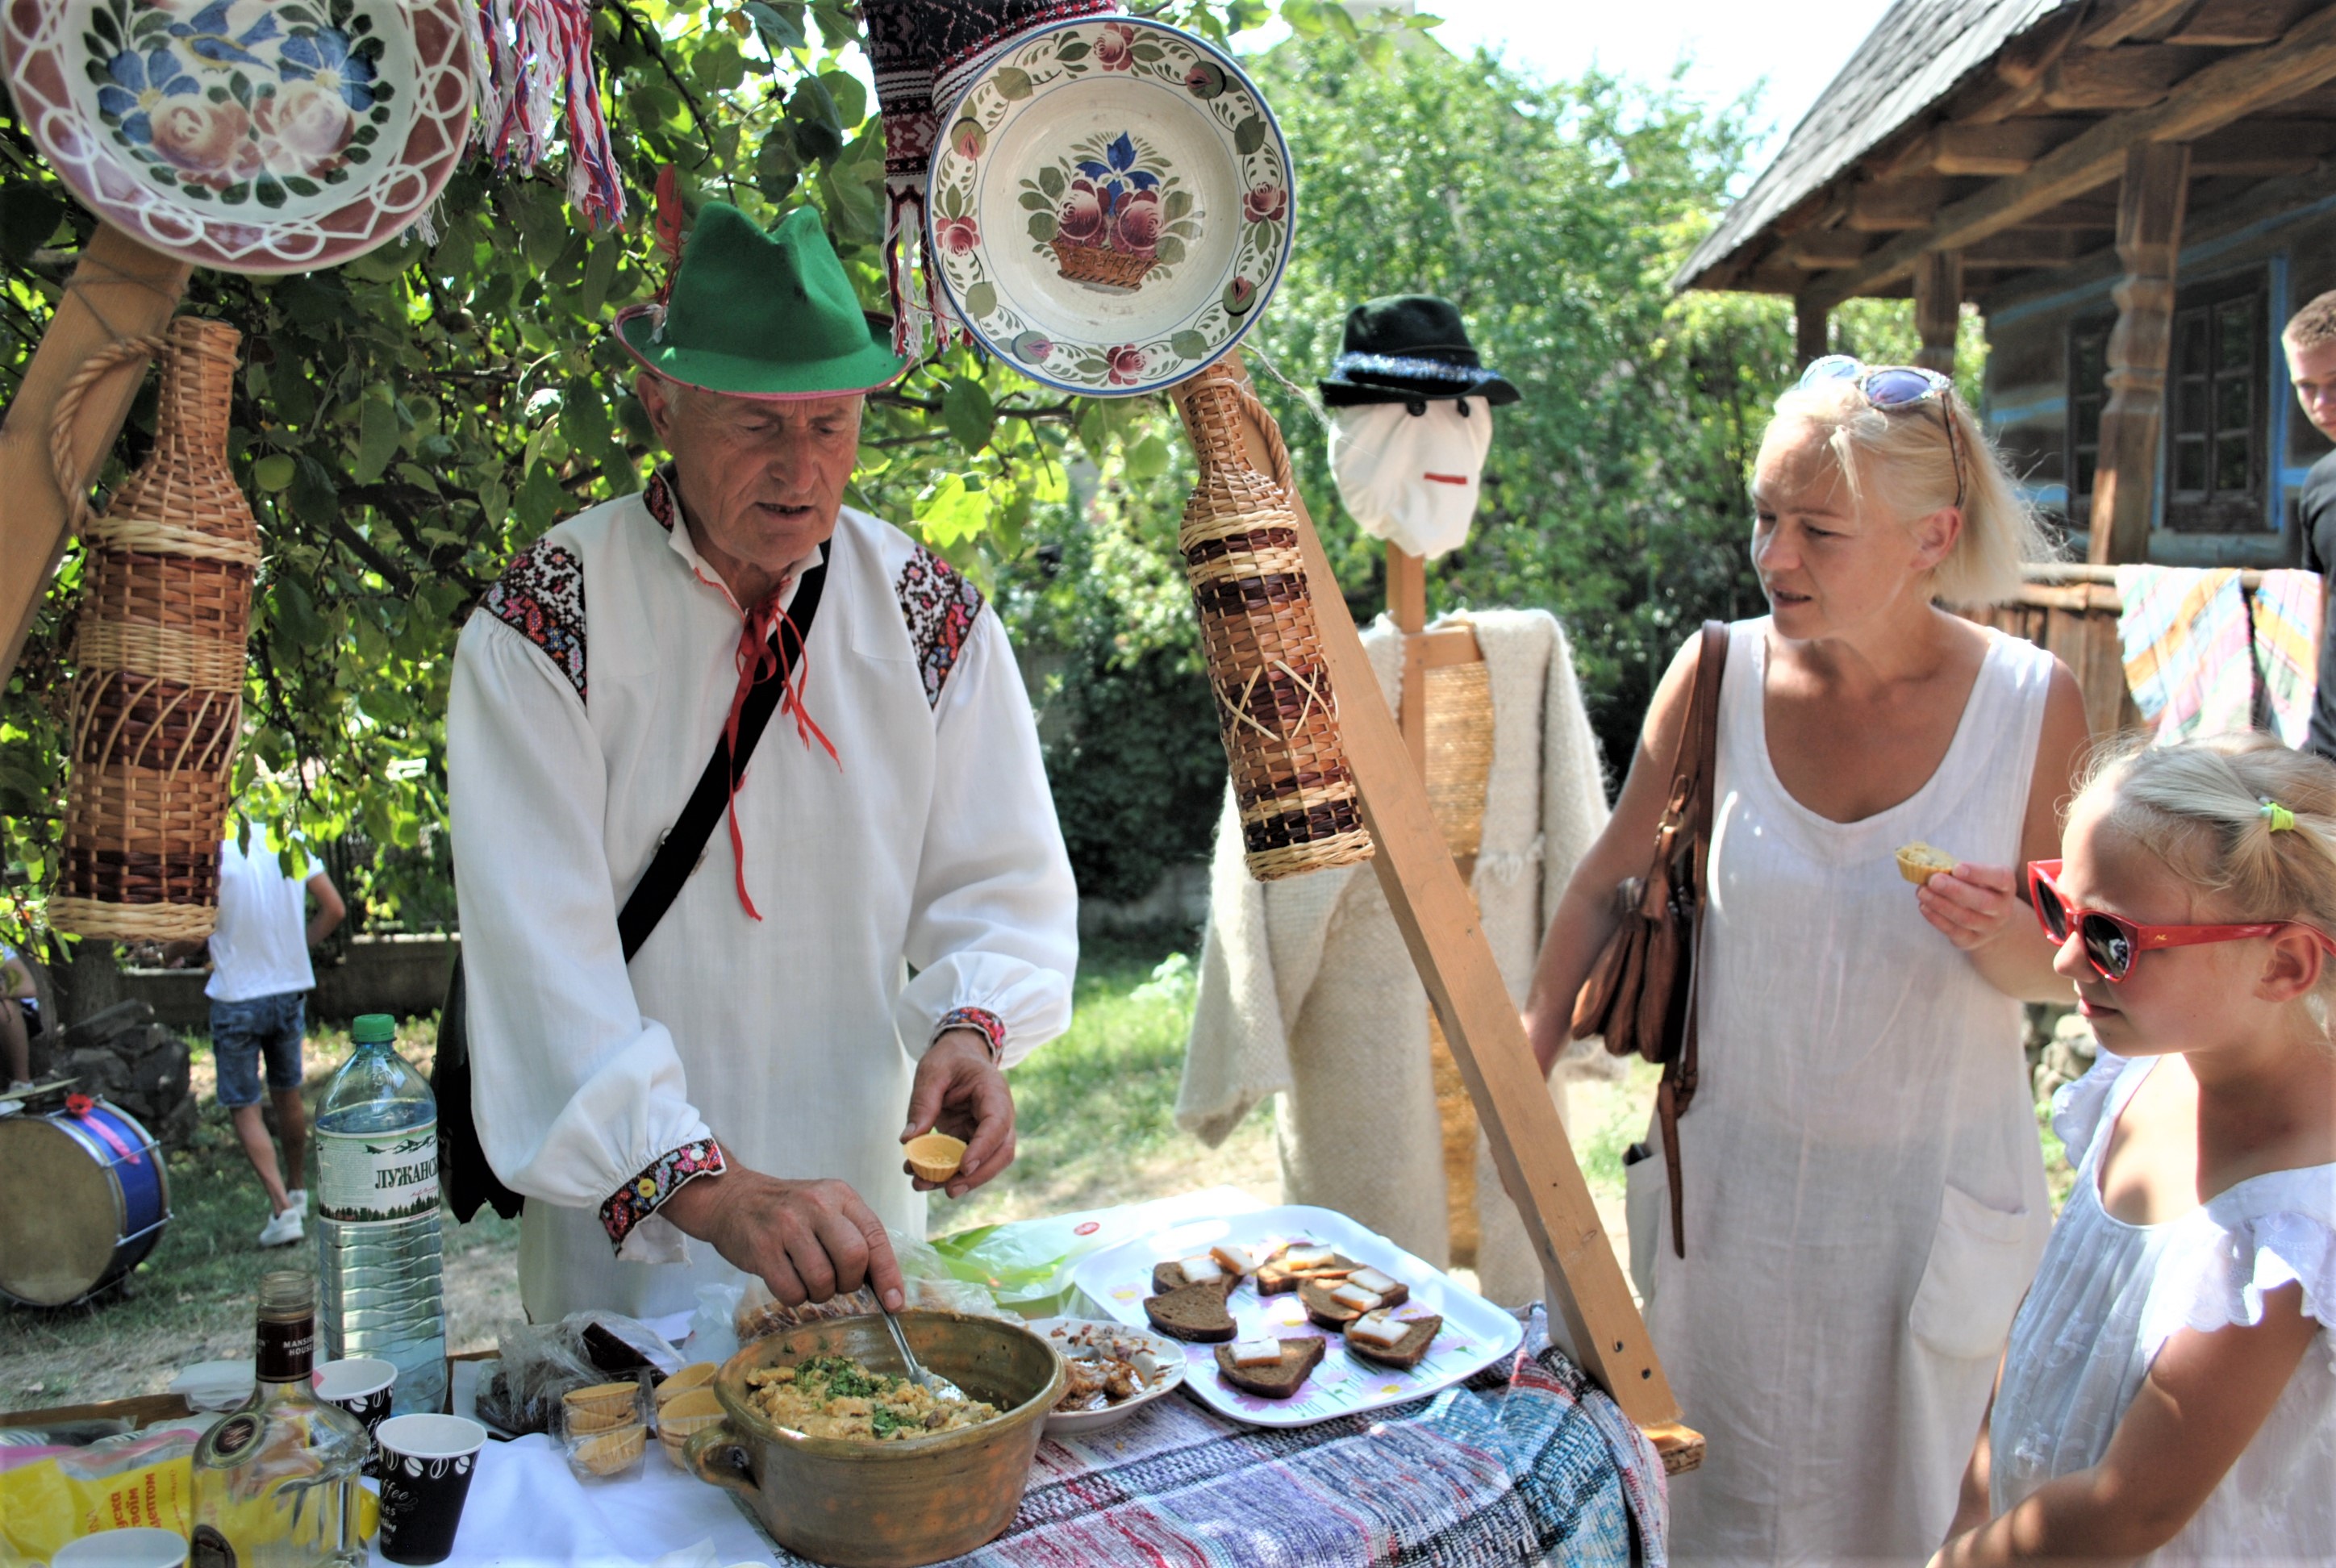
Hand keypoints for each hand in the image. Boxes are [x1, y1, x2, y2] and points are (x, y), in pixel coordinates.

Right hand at [658, 1167, 903, 1310]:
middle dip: (849, 1283)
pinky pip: (791, 1291)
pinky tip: (788, 1281)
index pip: (875, 1237)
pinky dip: (795, 1297)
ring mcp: (788, 1226)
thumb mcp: (827, 1208)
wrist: (733, 1199)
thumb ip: (854, 1236)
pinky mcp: (762, 1249)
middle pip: (853, 1259)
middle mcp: (817, 1206)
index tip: (895, 1303)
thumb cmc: (789, 1211)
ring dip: (820, 1293)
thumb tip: (885, 1287)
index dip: (888, 1275)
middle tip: (836, 1283)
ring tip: (808, 1280)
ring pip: (823, 1280)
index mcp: (841, 1195)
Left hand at [901, 1029, 1014, 1199]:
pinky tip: (922, 1178)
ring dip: (960, 1181)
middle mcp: (1000, 1114)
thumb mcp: (931, 1072)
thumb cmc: (949, 1060)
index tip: (964, 1166)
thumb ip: (923, 1104)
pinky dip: (948, 1174)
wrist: (959, 1056)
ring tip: (925, 1186)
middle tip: (949, 1190)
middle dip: (977, 1176)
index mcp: (994, 1092)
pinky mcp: (975, 1140)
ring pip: (988, 1163)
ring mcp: (990, 1130)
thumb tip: (908, 1141)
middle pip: (1001, 1152)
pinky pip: (968, 1163)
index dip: (983, 1148)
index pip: (997, 1124)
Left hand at [1917, 862, 2020, 951]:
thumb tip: (1931, 866)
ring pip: (1965, 918)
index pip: (2000, 878)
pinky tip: (1924, 906)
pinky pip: (1954, 931)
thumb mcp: (1980, 877)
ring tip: (1922, 892)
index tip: (1957, 868)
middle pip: (1982, 902)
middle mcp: (2002, 909)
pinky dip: (1937, 919)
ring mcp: (1988, 928)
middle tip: (1933, 880)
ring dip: (1940, 904)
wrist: (1993, 922)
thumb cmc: (1980, 890)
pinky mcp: (1972, 941)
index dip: (1979, 873)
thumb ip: (1962, 871)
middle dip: (1955, 890)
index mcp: (2005, 887)